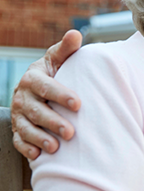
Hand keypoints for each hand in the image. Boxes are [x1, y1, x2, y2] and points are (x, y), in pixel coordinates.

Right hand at [11, 30, 82, 159]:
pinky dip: (27, 148)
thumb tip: (75, 34)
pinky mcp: (17, 129)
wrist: (38, 89)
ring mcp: (19, 114)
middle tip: (71, 132)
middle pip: (36, 110)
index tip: (78, 103)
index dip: (60, 95)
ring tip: (56, 148)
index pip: (45, 86)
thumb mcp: (58, 60)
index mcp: (33, 78)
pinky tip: (38, 156)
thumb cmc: (55, 73)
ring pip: (26, 128)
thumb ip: (66, 50)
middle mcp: (23, 96)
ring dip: (40, 138)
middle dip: (53, 121)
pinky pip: (18, 140)